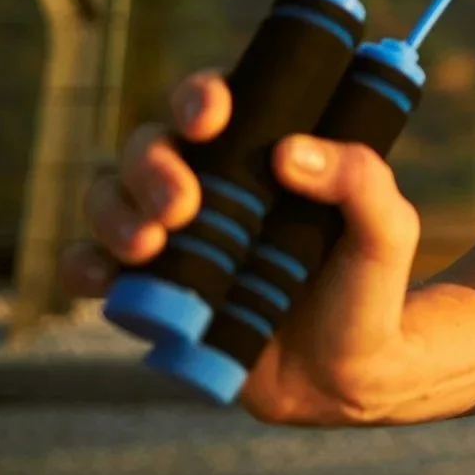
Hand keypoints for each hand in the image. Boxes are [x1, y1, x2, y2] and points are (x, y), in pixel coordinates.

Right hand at [62, 68, 424, 424]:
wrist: (348, 378)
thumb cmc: (371, 290)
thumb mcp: (389, 230)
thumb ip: (362, 181)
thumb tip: (289, 152)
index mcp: (262, 154)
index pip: (215, 103)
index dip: (199, 96)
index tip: (213, 117)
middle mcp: (209, 185)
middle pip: (150, 145)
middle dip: (152, 165)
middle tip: (184, 207)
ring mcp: (175, 238)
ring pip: (111, 197)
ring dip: (114, 212)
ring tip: (149, 246)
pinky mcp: (150, 292)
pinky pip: (91, 268)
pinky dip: (85, 266)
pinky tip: (104, 279)